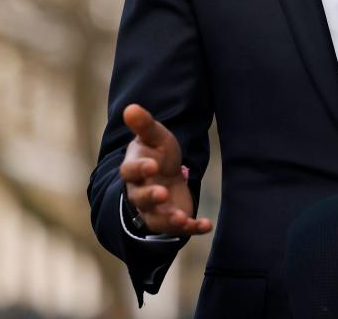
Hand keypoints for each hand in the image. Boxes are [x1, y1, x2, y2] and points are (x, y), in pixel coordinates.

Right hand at [119, 103, 212, 235]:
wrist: (166, 174)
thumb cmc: (157, 153)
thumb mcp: (155, 136)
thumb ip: (145, 125)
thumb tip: (131, 108)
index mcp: (134, 170)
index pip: (131, 171)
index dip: (140, 169)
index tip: (153, 165)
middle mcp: (140, 193)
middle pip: (141, 198)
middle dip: (151, 197)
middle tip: (163, 193)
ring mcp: (154, 209)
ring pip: (156, 219)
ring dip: (169, 219)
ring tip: (181, 218)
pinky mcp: (171, 220)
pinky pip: (179, 228)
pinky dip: (192, 228)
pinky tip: (207, 225)